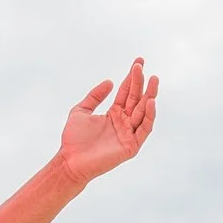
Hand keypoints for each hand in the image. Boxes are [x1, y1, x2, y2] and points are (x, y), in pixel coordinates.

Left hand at [58, 58, 158, 188]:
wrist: (70, 161)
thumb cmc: (73, 139)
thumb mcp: (81, 110)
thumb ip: (95, 96)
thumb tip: (110, 81)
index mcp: (114, 114)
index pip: (126, 93)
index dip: (132, 77)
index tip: (138, 62)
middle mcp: (124, 122)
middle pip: (136, 99)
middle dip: (140, 82)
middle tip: (141, 65)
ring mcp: (129, 134)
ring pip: (143, 111)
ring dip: (149, 95)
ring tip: (153, 79)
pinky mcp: (131, 146)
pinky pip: (144, 129)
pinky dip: (149, 116)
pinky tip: (150, 102)